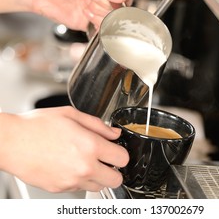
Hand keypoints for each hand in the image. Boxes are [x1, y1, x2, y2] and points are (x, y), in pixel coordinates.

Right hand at [0, 106, 128, 192]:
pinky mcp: (60, 189)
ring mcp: (71, 181)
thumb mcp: (71, 114)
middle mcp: (83, 167)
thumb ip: (98, 125)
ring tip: (86, 161)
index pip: (123, 158)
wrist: (11, 142)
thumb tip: (114, 133)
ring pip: (100, 186)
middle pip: (116, 179)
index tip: (116, 149)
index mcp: (90, 146)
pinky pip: (80, 188)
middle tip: (105, 158)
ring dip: (99, 175)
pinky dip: (81, 179)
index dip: (121, 152)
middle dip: (114, 168)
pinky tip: (71, 165)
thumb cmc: (37, 126)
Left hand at [30, 0, 131, 30]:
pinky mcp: (87, 23)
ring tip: (86, 7)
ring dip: (100, 15)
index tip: (112, 0)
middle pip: (118, 11)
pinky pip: (100, 30)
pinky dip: (96, 25)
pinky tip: (86, 15)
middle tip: (91, 0)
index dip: (120, 0)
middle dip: (107, 7)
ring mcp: (95, 11)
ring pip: (110, 21)